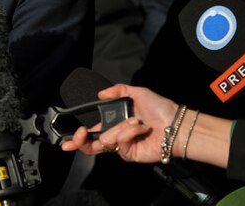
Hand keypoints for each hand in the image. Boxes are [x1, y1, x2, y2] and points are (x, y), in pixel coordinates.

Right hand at [61, 84, 177, 163]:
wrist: (175, 124)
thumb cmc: (160, 108)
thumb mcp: (136, 92)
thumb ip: (117, 90)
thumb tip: (100, 93)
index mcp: (115, 122)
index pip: (92, 132)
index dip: (78, 137)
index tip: (69, 138)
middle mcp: (117, 135)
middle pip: (91, 145)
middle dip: (80, 141)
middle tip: (80, 134)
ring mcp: (123, 146)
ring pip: (105, 141)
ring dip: (119, 128)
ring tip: (135, 122)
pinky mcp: (130, 153)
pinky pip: (119, 143)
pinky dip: (128, 133)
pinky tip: (139, 128)